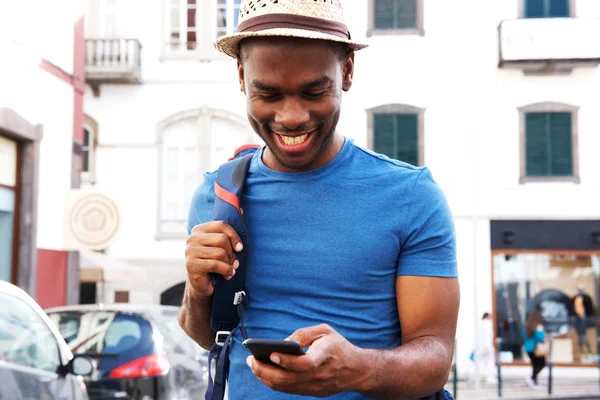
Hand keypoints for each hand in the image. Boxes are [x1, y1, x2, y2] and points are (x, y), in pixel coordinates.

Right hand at [185, 221, 242, 297]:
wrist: (202, 284)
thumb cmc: (215, 262)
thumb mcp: (222, 246)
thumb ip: (229, 229)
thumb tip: (241, 209)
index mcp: (199, 229)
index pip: (221, 225)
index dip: (234, 236)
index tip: (240, 248)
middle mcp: (192, 238)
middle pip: (222, 239)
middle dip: (232, 253)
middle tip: (235, 263)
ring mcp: (190, 251)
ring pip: (220, 253)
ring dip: (229, 264)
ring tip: (230, 270)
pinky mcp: (191, 264)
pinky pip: (215, 264)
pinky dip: (226, 271)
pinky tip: (228, 275)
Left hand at [246, 324, 363, 396]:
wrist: (357, 370)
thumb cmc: (339, 346)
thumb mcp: (325, 331)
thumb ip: (304, 334)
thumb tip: (284, 342)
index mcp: (325, 357)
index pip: (304, 364)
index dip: (287, 361)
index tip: (272, 353)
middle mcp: (318, 376)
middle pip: (287, 379)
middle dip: (265, 370)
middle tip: (251, 359)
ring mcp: (314, 387)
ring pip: (284, 387)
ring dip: (265, 377)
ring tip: (253, 364)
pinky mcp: (311, 393)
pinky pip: (288, 389)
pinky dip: (273, 382)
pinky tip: (265, 372)